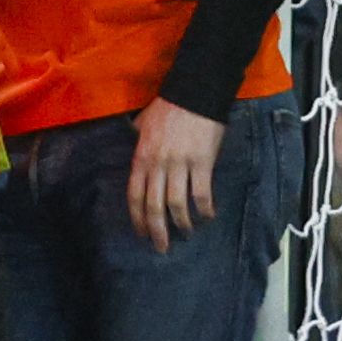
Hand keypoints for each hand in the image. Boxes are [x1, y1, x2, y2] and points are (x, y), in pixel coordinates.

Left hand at [125, 98, 224, 252]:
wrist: (194, 93)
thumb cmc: (168, 107)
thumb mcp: (143, 123)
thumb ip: (137, 136)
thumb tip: (132, 139)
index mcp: (141, 158)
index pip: (134, 196)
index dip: (137, 218)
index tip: (141, 233)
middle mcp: (157, 165)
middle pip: (153, 206)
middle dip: (156, 231)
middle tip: (161, 248)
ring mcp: (179, 165)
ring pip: (177, 205)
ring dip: (182, 224)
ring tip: (186, 233)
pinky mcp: (201, 163)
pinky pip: (201, 193)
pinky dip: (205, 208)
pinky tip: (208, 215)